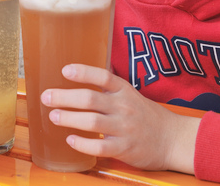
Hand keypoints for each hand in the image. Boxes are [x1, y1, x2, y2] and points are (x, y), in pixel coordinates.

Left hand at [41, 64, 199, 173]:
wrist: (173, 139)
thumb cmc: (146, 115)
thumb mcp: (130, 94)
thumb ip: (109, 86)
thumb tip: (82, 72)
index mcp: (124, 91)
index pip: (103, 77)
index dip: (83, 72)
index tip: (65, 70)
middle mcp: (123, 107)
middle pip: (90, 99)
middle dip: (64, 97)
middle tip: (46, 97)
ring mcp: (124, 128)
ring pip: (92, 122)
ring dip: (69, 118)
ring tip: (53, 116)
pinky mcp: (124, 148)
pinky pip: (100, 147)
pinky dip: (82, 143)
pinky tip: (70, 140)